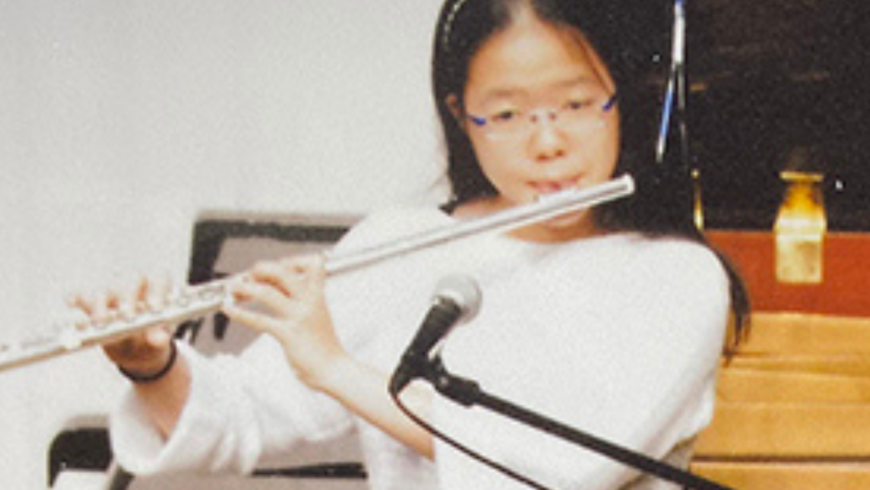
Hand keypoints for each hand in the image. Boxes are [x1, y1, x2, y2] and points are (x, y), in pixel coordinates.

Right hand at [68, 276, 175, 376]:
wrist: (141, 349)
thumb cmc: (155, 337)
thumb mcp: (161, 337)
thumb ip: (160, 337)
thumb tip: (158, 340)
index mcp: (157, 288)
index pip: (159, 280)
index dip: (157, 292)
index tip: (155, 309)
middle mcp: (135, 287)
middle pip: (130, 283)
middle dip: (128, 299)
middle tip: (127, 317)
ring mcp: (114, 295)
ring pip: (106, 292)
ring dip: (102, 306)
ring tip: (101, 322)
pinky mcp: (95, 306)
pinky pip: (84, 299)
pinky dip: (77, 299)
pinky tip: (71, 302)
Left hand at [222, 254, 345, 389]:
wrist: (334, 369)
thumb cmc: (325, 346)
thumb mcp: (318, 314)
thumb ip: (301, 300)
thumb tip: (278, 289)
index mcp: (317, 295)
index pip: (310, 264)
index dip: (291, 261)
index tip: (278, 266)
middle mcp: (308, 302)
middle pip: (282, 271)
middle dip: (261, 269)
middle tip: (250, 275)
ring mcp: (298, 317)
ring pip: (267, 292)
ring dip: (245, 287)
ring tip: (233, 288)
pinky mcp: (288, 334)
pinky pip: (259, 320)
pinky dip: (239, 313)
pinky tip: (230, 309)